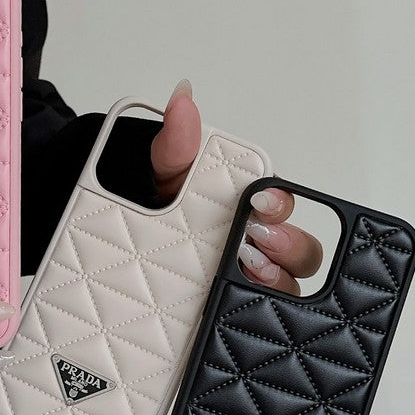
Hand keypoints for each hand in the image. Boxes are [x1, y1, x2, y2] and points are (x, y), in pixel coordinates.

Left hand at [149, 81, 322, 294]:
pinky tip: (232, 305)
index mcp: (247, 208)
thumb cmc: (152, 206)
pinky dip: (250, 311)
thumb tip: (181, 100)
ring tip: (246, 272)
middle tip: (257, 243)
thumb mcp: (161, 175)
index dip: (279, 203)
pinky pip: (253, 314)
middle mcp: (254, 245)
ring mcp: (244, 281)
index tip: (262, 200)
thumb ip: (176, 143)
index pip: (280, 206)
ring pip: (286, 287)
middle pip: (299, 252)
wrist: (114, 242)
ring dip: (275, 280)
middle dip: (289, 247)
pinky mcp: (227, 308)